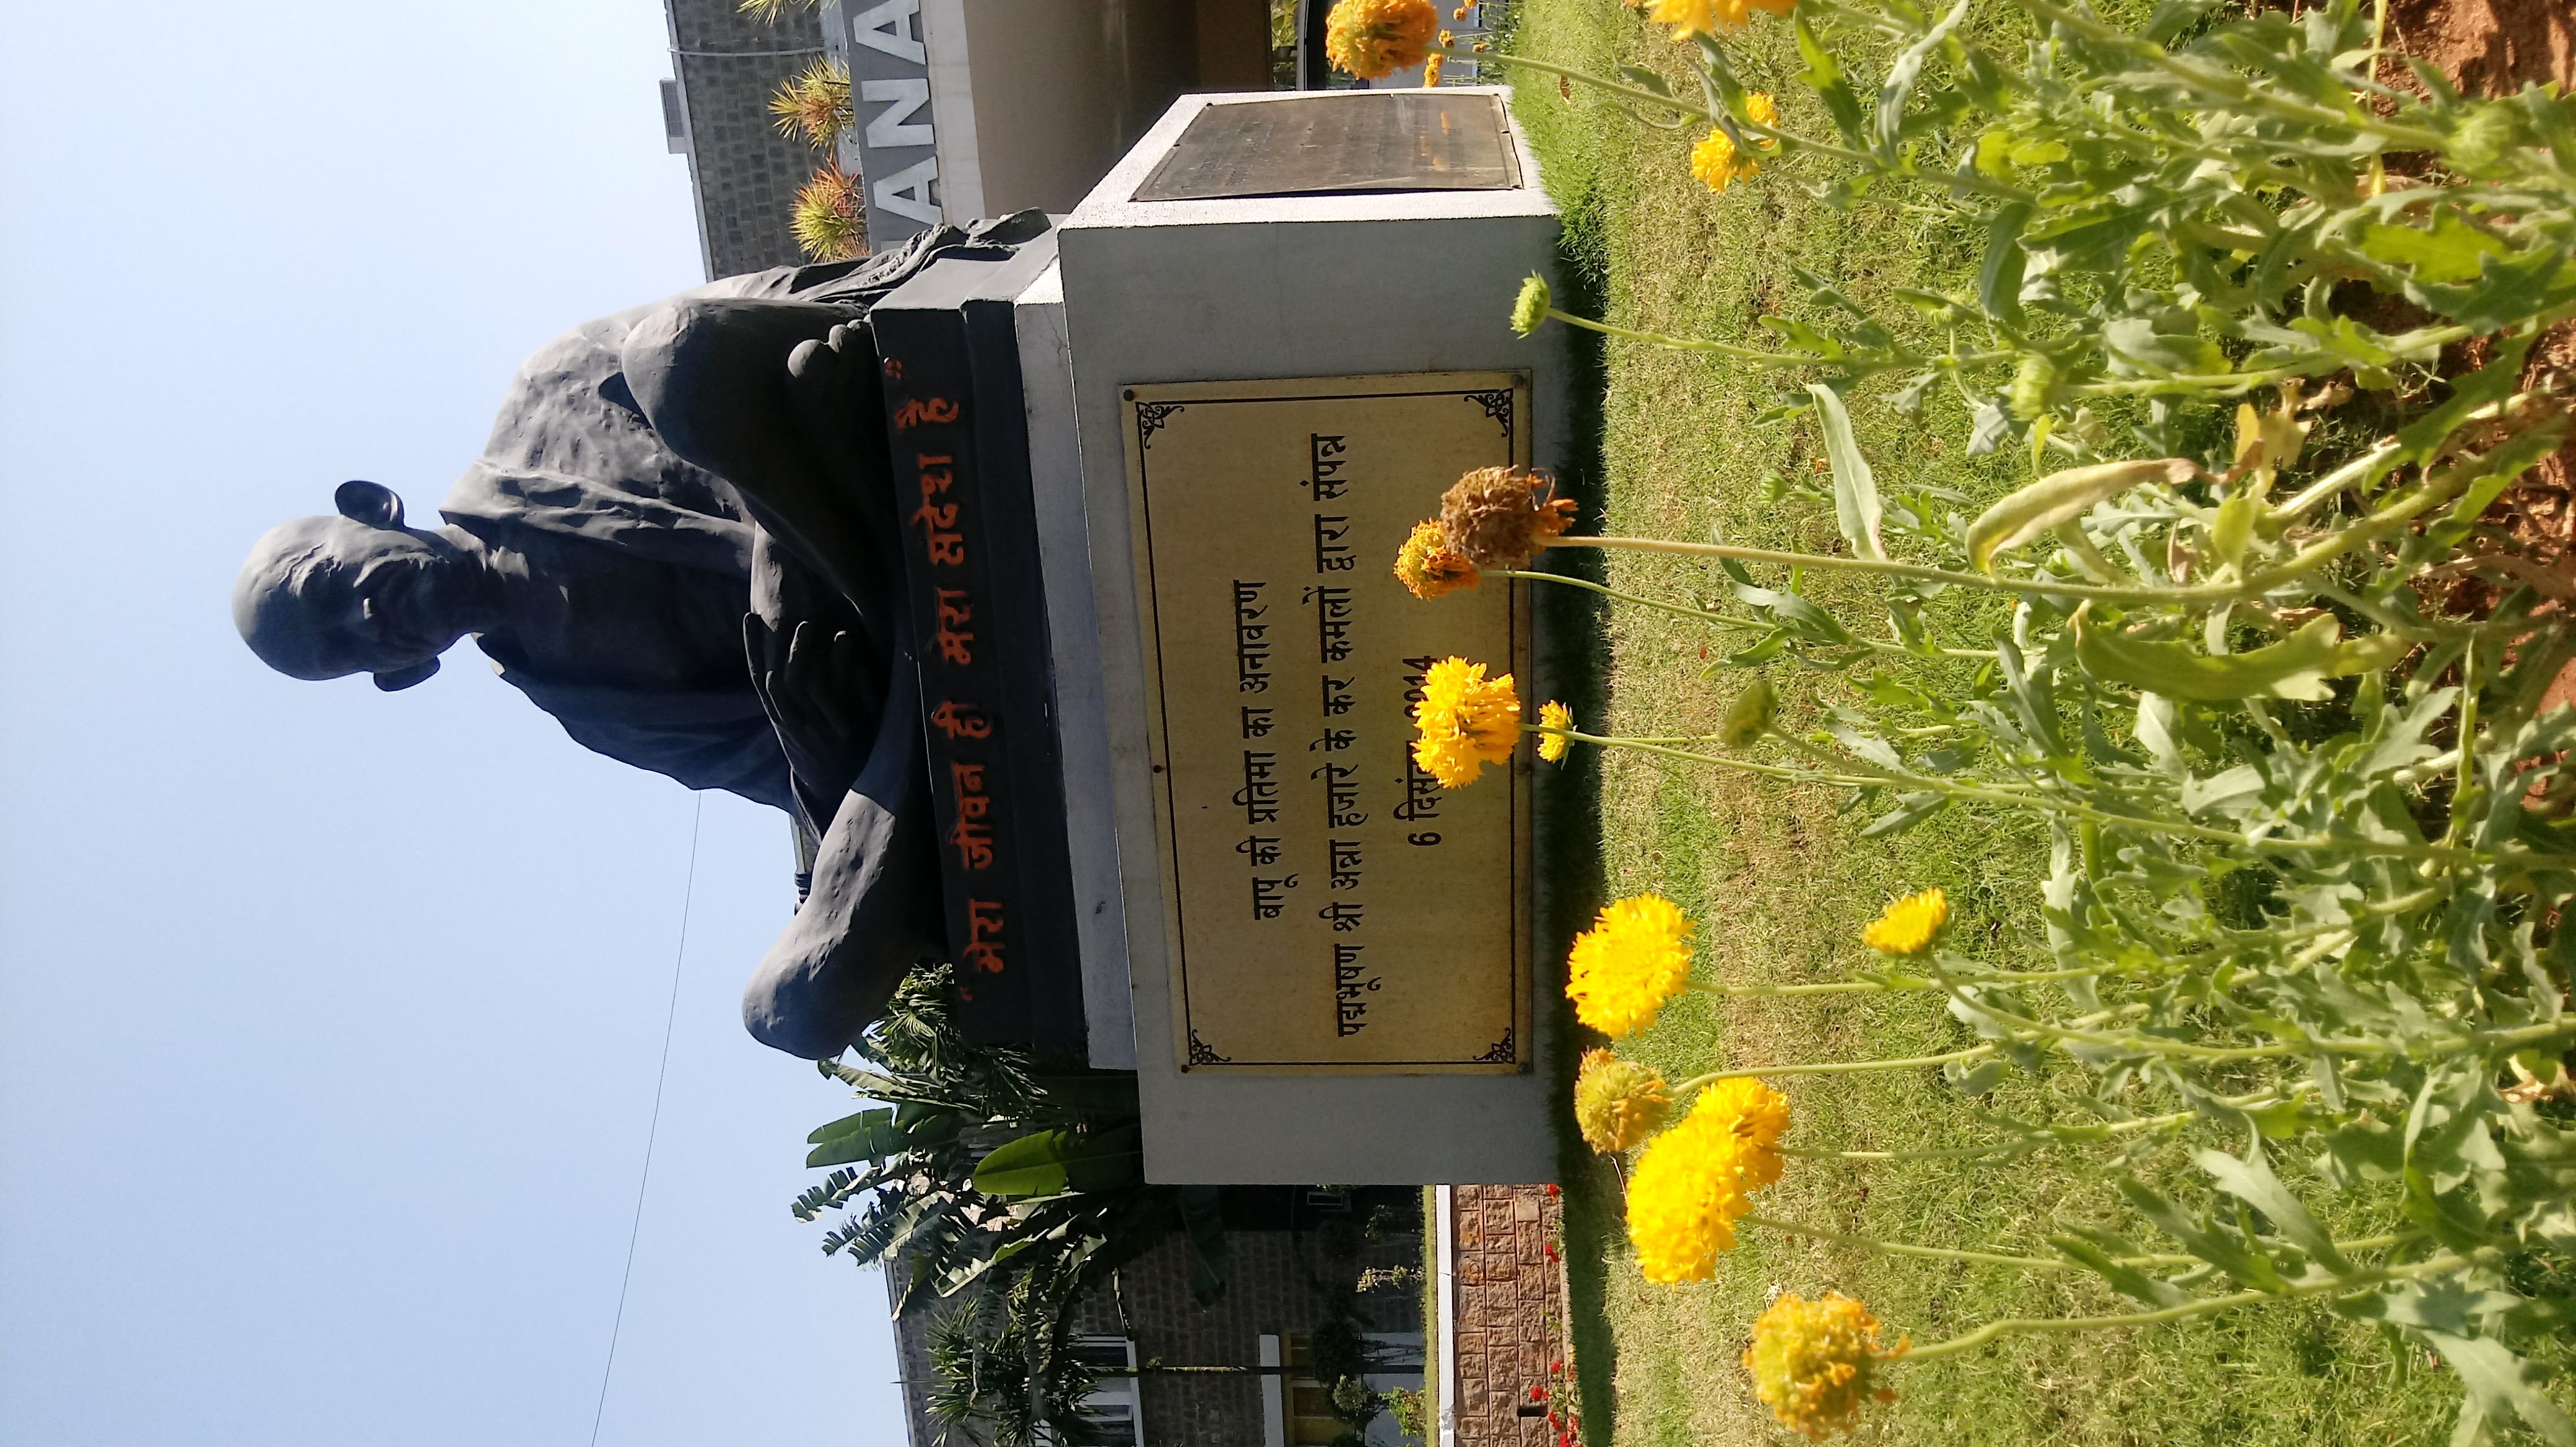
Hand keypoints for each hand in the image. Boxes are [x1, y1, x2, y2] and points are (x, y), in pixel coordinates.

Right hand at [747, 615, 881, 801]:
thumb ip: (793, 696)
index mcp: (782, 716)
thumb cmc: (823, 747)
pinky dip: (840, 664)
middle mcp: (794, 720)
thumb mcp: (801, 723)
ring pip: (800, 686)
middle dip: (771, 645)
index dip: (753, 647)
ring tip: (805, 623)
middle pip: (774, 679)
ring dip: (801, 654)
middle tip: (772, 612)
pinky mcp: (845, 726)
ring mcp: (819, 724)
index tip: (749, 616)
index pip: (759, 677)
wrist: (840, 784)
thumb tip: (787, 663)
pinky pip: (839, 692)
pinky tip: (843, 638)